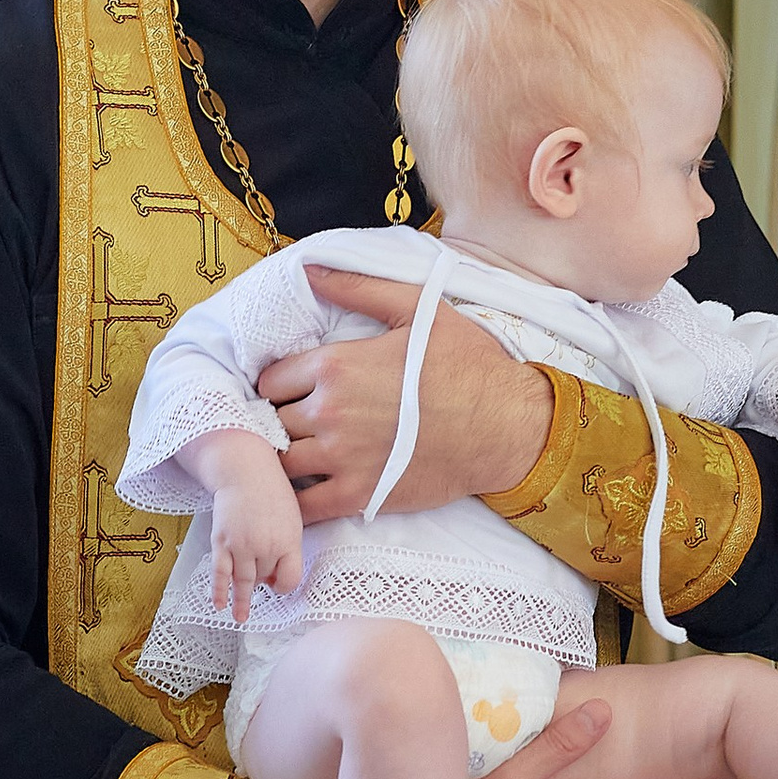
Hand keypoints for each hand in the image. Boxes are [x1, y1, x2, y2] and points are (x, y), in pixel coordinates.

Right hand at [208, 460, 304, 623]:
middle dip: (262, 579)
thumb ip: (288, 546)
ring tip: (240, 617)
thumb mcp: (292, 517)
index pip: (290, 579)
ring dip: (242, 601)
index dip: (284, 585)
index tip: (278, 584)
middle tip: (259, 577)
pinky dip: (219, 591)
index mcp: (289, 540)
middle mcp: (266, 546)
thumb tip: (277, 572)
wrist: (244, 469)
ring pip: (244, 581)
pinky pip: (220, 573)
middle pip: (264, 578)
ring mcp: (242, 545)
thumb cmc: (271, 490)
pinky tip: (220, 605)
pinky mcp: (222, 542)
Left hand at [256, 268, 551, 520]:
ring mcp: (342, 458)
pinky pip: (304, 508)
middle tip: (297, 423)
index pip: (269, 381)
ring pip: (280, 464)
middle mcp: (330, 413)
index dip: (278, 385)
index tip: (293, 390)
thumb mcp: (418, 309)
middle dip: (279, 421)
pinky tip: (308, 491)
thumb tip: (308, 270)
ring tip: (301, 454)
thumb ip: (357, 288)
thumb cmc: (468, 364)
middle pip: (271, 422)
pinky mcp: (360, 495)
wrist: (508, 426)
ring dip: (284, 459)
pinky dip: (296, 503)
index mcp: (336, 366)